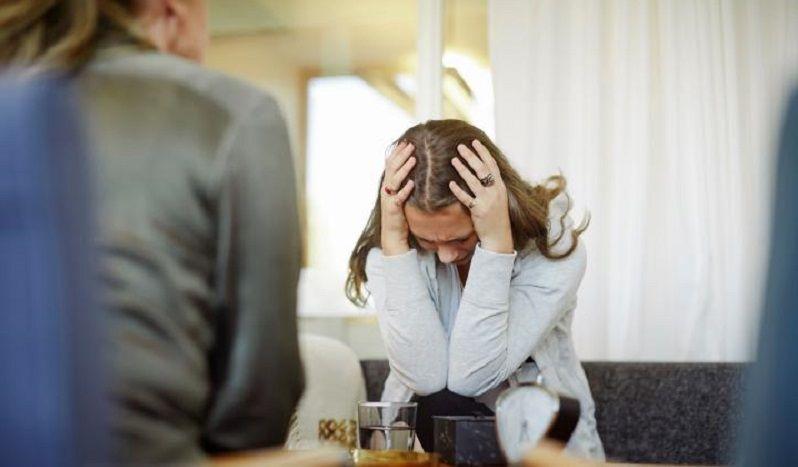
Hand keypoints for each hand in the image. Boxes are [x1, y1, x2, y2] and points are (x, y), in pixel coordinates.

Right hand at [380, 141, 415, 255]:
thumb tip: (414, 170)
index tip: (406, 141)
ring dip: (404, 168)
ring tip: (414, 159)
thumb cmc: (399, 214)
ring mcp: (388, 198)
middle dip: (402, 155)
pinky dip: (405, 190)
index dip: (397, 152)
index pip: (391, 164)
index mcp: (388, 184)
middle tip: (411, 145)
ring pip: (395, 180)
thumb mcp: (400, 195)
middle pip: (392, 168)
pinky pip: (399, 197)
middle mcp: (386, 189)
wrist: (392, 234)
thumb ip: (404, 183)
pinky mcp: (393, 209)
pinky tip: (412, 183)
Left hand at [449, 140, 513, 253]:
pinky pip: (466, 198)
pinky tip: (450, 183)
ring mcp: (487, 201)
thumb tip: (480, 170)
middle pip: (482, 169)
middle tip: (460, 146)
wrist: (499, 236)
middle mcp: (495, 191)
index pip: (492, 164)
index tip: (475, 141)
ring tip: (453, 160)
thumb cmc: (496, 216)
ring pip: (473, 181)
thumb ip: (491, 184)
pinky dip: (458, 190)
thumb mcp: (498, 197)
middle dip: (471, 156)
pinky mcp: (479, 211)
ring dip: (462, 169)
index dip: (483, 152)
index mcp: (500, 186)